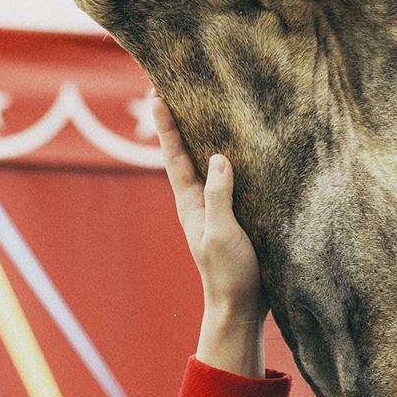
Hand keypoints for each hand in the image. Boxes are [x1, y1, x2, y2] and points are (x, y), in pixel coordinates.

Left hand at [152, 93, 267, 375]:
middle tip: (171, 87)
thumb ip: (219, 197)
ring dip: (201, 135)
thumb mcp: (223, 234)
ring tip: (201, 105)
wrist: (240, 308)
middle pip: (185, 153)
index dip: (167, 126)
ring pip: (204, 163)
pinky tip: (234, 146)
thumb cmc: (230, 274)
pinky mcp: (234, 215)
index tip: (156, 95)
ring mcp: (214, 208)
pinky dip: (225, 156)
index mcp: (190, 203)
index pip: (175, 156)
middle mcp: (198, 201)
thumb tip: (217, 157)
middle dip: (179, 121)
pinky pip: (225, 178)